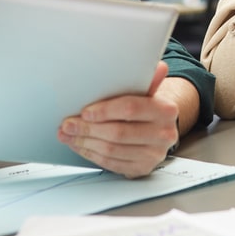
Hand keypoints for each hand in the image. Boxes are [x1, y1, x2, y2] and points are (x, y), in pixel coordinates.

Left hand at [57, 62, 179, 177]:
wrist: (158, 128)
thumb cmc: (145, 106)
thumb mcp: (146, 90)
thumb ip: (147, 79)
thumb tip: (158, 66)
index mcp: (166, 110)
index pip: (131, 108)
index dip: (105, 111)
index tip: (85, 112)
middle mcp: (164, 134)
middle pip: (118, 132)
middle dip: (88, 129)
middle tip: (68, 124)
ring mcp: (154, 154)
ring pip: (112, 150)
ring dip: (85, 142)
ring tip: (68, 135)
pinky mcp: (143, 169)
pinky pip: (112, 163)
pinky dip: (91, 155)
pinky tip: (80, 146)